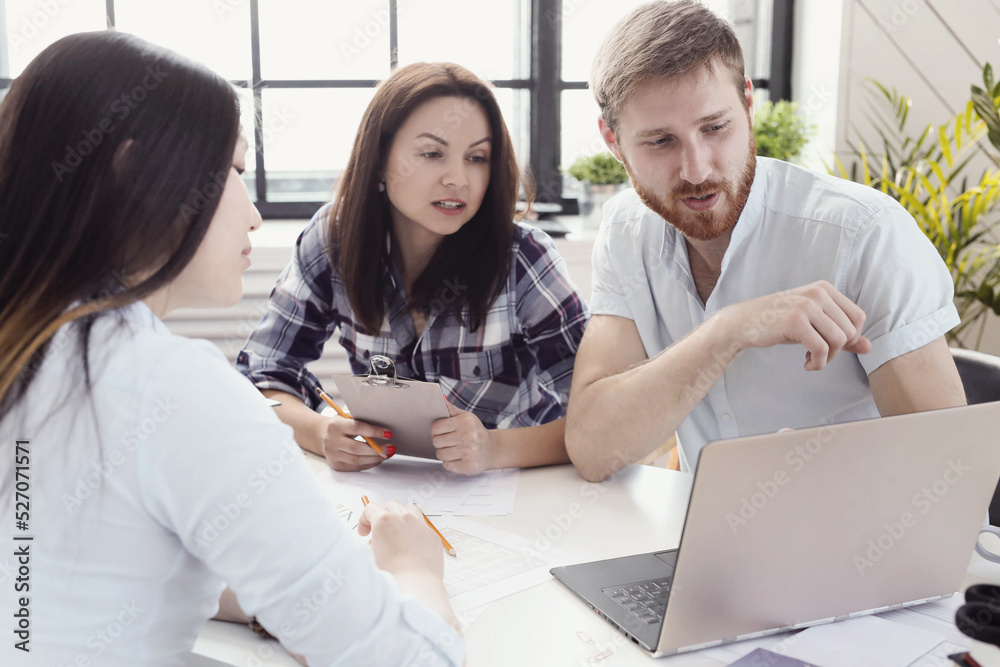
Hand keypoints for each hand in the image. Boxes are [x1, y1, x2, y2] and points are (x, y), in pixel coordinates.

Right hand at [320, 415, 394, 471]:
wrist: (323, 435)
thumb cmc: (342, 423)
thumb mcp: (348, 415)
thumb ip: (362, 416)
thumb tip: (383, 419)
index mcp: (335, 425)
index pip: (357, 428)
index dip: (374, 431)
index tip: (388, 433)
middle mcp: (331, 440)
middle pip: (356, 448)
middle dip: (377, 449)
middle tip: (391, 447)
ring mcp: (332, 454)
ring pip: (357, 460)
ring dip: (375, 458)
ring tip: (387, 454)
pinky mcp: (336, 464)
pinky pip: (355, 467)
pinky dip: (369, 464)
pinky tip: (378, 459)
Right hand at [358, 501, 443, 578]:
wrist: (415, 585)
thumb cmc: (391, 574)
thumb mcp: (370, 557)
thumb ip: (371, 544)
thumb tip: (375, 543)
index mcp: (384, 520)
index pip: (371, 509)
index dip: (364, 520)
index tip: (364, 533)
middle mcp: (404, 518)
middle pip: (390, 506)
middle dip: (382, 517)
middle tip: (379, 534)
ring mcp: (420, 525)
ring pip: (409, 510)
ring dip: (400, 518)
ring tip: (397, 534)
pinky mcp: (432, 536)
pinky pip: (422, 526)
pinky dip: (414, 531)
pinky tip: (411, 547)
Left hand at [431, 401, 493, 474]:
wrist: (492, 449)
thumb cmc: (476, 432)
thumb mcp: (466, 417)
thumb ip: (451, 409)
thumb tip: (440, 398)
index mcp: (466, 422)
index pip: (436, 427)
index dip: (436, 430)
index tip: (442, 431)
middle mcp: (468, 436)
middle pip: (436, 441)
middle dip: (440, 441)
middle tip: (450, 441)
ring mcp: (469, 453)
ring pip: (440, 454)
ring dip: (445, 453)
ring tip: (454, 449)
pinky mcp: (468, 466)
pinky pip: (447, 465)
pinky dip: (450, 462)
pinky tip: (459, 458)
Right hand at [721, 280, 871, 370]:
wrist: (744, 322)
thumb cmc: (778, 323)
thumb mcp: (812, 324)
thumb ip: (840, 333)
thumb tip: (868, 347)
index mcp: (824, 288)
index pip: (858, 316)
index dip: (851, 337)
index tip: (832, 346)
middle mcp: (818, 293)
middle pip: (850, 330)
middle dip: (838, 350)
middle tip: (819, 355)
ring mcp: (806, 306)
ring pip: (838, 340)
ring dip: (828, 358)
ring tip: (812, 360)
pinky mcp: (795, 321)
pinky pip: (821, 348)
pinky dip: (818, 363)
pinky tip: (806, 364)